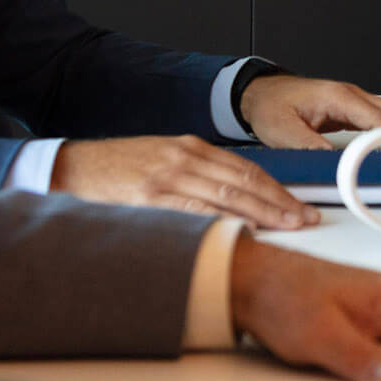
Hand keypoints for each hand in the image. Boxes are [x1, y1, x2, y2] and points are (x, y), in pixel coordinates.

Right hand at [49, 135, 317, 229]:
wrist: (72, 167)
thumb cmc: (118, 170)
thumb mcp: (163, 163)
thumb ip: (196, 178)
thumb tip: (235, 204)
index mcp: (191, 149)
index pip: (246, 170)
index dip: (277, 189)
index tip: (300, 206)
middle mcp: (185, 159)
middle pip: (245, 181)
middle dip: (280, 202)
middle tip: (308, 219)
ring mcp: (169, 177)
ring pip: (228, 195)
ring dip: (263, 212)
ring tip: (289, 226)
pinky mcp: (151, 196)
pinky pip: (195, 209)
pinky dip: (223, 220)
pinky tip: (244, 231)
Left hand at [240, 72, 380, 148]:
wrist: (259, 94)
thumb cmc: (269, 106)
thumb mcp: (283, 131)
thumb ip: (309, 146)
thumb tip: (336, 162)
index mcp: (338, 97)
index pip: (377, 118)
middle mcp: (351, 95)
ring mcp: (353, 102)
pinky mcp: (350, 111)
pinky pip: (376, 121)